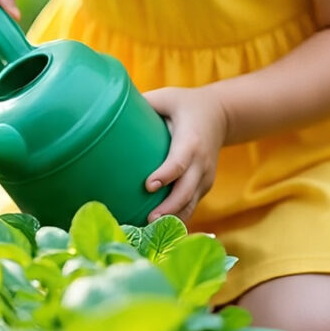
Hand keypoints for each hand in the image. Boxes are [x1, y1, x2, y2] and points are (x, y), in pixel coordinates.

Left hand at [142, 85, 228, 224]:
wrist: (221, 115)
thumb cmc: (185, 104)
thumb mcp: (167, 97)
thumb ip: (143, 102)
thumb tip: (108, 106)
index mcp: (191, 139)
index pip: (180, 161)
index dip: (166, 175)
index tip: (148, 185)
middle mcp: (200, 162)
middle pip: (187, 190)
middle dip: (168, 207)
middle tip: (148, 220)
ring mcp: (204, 177)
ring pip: (190, 204)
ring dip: (172, 219)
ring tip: (149, 233)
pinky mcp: (203, 186)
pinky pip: (191, 206)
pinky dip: (177, 219)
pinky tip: (159, 232)